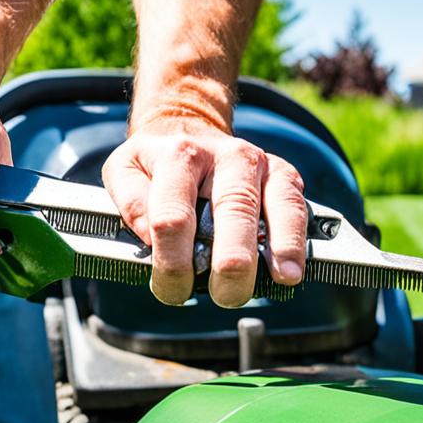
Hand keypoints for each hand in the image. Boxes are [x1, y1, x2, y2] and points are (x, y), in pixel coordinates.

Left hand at [102, 120, 306, 307]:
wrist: (187, 128)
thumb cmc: (156, 165)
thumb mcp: (125, 172)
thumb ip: (130, 205)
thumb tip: (152, 240)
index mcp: (178, 156)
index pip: (172, 218)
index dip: (173, 264)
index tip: (173, 290)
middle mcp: (224, 155)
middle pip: (233, 210)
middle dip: (231, 261)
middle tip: (225, 295)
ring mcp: (259, 162)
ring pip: (276, 204)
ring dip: (280, 247)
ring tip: (282, 278)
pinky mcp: (283, 174)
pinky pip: (297, 206)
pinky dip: (298, 239)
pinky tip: (294, 268)